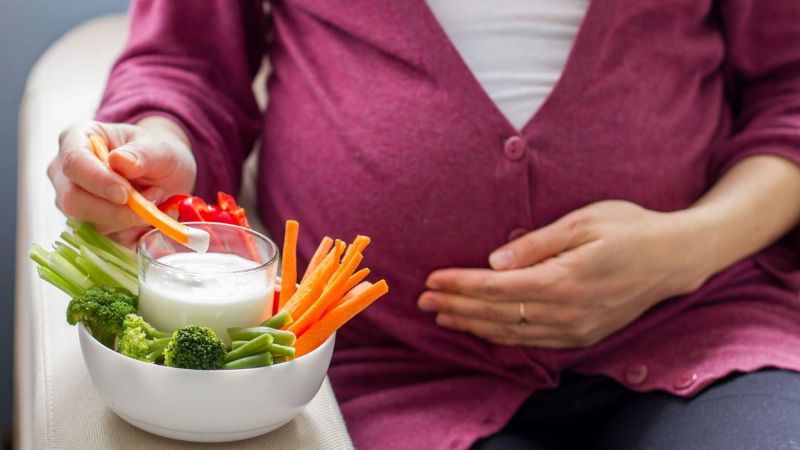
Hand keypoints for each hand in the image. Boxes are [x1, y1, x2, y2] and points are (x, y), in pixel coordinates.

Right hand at [48, 117, 194, 244]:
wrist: (164, 173)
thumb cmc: (156, 154)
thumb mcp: (159, 147)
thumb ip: (142, 154)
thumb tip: (118, 161)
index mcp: (76, 139)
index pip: (74, 163)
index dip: (98, 181)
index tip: (125, 194)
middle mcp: (64, 172)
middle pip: (73, 200)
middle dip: (115, 210)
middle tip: (152, 202)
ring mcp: (71, 201)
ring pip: (87, 224)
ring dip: (127, 220)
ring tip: (153, 200)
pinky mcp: (84, 224)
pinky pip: (102, 239)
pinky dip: (129, 233)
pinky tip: (144, 218)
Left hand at [418, 201, 710, 347]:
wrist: (674, 258)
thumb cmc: (630, 229)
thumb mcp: (583, 222)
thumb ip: (536, 244)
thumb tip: (494, 259)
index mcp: (562, 280)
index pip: (496, 287)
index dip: (461, 284)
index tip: (433, 279)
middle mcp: (566, 312)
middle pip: (497, 314)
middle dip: (457, 306)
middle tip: (424, 301)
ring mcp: (575, 329)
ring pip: (512, 333)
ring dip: (474, 325)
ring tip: (443, 316)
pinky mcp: (582, 335)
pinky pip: (533, 342)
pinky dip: (502, 337)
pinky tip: (483, 330)